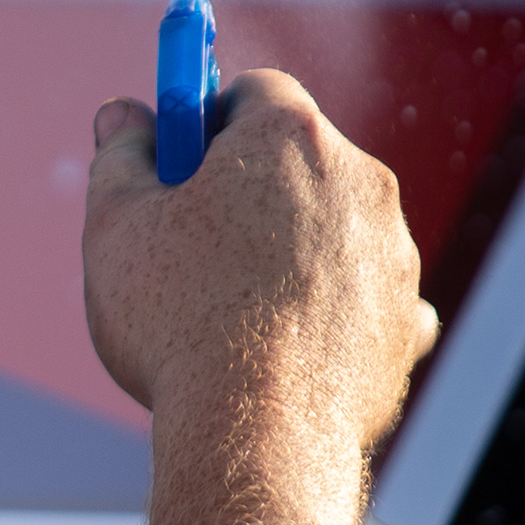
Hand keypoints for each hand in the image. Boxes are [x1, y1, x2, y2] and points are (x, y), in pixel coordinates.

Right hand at [81, 70, 436, 451]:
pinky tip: (284, 350)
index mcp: (289, 136)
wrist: (258, 433)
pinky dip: (332, 314)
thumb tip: (124, 117)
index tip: (177, 160)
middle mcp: (361, 180)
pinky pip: (368, 299)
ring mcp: (395, 254)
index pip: (253, 90)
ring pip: (333, 232)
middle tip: (191, 242)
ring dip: (291, 252)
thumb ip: (119, 157)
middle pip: (299, 160)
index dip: (207, 120)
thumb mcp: (115, 227)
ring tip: (230, 313)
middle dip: (249, 190)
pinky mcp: (409, 323)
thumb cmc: (179, 321)